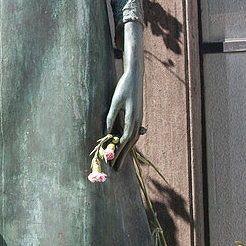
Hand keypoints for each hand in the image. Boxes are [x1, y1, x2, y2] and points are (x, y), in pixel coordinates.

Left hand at [106, 20, 143, 168]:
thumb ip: (112, 118)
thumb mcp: (115, 102)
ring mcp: (139, 119)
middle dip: (123, 157)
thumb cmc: (123, 87)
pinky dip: (128, 142)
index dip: (119, 153)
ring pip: (133, 139)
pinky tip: (123, 147)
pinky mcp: (137, 116)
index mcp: (133, 118)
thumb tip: (107, 133)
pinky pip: (133, 133)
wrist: (135, 76)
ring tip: (119, 162)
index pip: (125, 140)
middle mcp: (138, 120)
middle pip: (130, 143)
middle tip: (116, 170)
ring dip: (126, 151)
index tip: (113, 163)